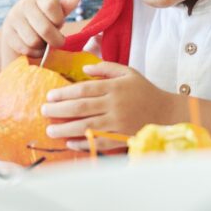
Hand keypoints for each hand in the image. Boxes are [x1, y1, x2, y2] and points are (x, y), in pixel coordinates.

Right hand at [1, 0, 80, 66]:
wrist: (22, 25)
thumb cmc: (46, 17)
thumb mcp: (57, 11)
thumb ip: (66, 6)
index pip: (50, 6)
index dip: (58, 19)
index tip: (59, 23)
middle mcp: (24, 4)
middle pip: (44, 29)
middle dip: (55, 39)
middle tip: (58, 41)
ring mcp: (14, 18)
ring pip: (34, 41)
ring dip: (43, 46)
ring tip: (44, 41)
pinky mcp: (8, 33)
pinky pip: (25, 49)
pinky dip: (34, 52)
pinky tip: (36, 46)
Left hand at [40, 62, 178, 151]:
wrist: (166, 112)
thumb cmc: (145, 91)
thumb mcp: (128, 73)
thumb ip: (106, 68)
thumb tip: (84, 68)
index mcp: (115, 87)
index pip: (84, 89)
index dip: (65, 93)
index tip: (50, 96)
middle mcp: (115, 104)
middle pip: (81, 107)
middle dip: (59, 110)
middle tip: (43, 111)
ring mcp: (117, 122)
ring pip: (86, 126)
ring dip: (65, 129)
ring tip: (50, 129)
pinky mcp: (121, 137)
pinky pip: (98, 141)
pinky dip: (83, 142)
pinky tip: (70, 142)